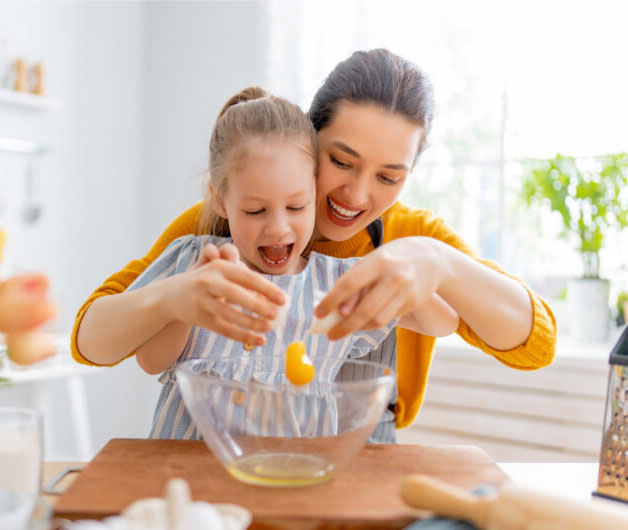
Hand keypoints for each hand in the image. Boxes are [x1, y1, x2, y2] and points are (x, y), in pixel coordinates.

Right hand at [160, 242, 284, 344]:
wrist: (172, 295)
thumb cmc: (208, 282)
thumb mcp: (222, 274)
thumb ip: (245, 281)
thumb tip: (275, 297)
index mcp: (220, 267)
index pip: (247, 277)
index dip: (266, 288)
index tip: (283, 298)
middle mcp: (208, 282)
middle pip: (236, 294)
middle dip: (257, 305)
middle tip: (276, 314)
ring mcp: (202, 300)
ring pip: (229, 315)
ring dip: (250, 323)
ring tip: (268, 328)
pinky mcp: (199, 318)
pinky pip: (224, 329)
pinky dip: (242, 336)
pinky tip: (258, 340)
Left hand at [315, 237, 444, 338]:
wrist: (431, 259)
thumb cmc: (391, 259)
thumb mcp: (371, 262)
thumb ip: (354, 282)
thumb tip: (336, 309)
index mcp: (378, 262)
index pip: (349, 283)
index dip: (332, 300)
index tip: (318, 313)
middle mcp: (394, 277)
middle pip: (365, 309)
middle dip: (344, 326)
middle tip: (330, 335)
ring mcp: (406, 292)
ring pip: (377, 320)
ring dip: (357, 328)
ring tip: (344, 330)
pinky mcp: (412, 304)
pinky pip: (387, 320)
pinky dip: (370, 325)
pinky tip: (362, 323)